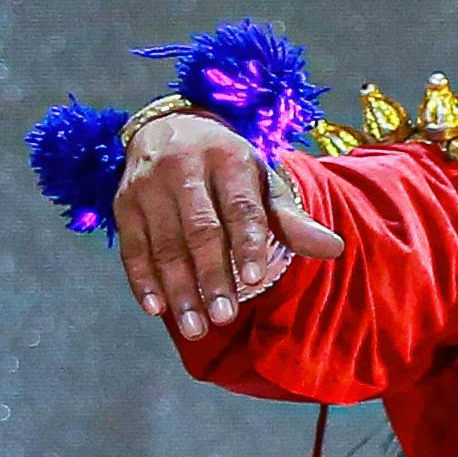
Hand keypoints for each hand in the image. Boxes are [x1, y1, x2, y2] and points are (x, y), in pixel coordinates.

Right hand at [114, 112, 340, 342]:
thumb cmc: (227, 168)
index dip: (247, 243)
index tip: (255, 279)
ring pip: (164, 244)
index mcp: (228, 159)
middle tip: (224, 317)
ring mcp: (149, 186)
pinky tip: (156, 309)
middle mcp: (184, 167)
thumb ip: (291, 220)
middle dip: (212, 277)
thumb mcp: (262, 183)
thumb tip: (334, 249)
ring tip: (195, 328)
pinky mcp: (124, 204)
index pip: (240, 206)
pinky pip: (131, 247)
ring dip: (179, 290)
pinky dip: (143, 280)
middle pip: (200, 229)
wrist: (171, 128)